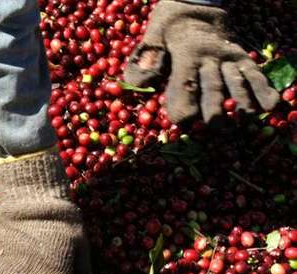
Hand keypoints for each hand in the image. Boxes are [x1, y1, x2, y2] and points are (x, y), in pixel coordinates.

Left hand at [124, 0, 278, 123]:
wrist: (196, 6)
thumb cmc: (168, 29)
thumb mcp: (152, 37)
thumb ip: (146, 60)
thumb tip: (139, 84)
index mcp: (185, 54)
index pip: (184, 85)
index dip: (183, 106)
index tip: (183, 122)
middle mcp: (210, 57)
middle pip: (213, 89)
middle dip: (214, 111)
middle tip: (216, 129)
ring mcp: (228, 57)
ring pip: (237, 83)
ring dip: (241, 104)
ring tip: (241, 121)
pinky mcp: (242, 57)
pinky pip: (255, 73)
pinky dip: (262, 90)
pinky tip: (267, 107)